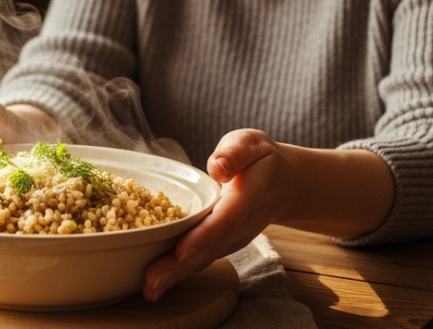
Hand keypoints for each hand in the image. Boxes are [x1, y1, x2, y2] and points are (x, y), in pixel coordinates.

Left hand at [143, 129, 287, 300]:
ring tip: (148, 289)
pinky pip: (200, 260)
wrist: (284, 185)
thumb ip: (235, 153)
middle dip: (178, 266)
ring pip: (202, 260)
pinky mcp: (222, 245)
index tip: (181, 250)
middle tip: (150, 282)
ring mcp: (232, 239)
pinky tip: (156, 284)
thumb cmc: (262, 161)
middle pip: (208, 249)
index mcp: (247, 198)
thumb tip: (217, 168)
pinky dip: (178, 274)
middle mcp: (239, 226)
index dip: (202, 237)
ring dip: (175, 276)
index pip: (223, 221)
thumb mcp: (252, 144)